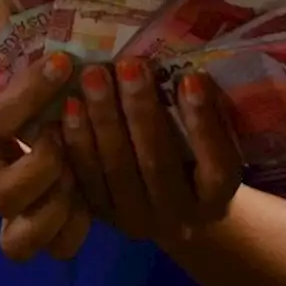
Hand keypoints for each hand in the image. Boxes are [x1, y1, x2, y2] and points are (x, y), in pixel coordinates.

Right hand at [0, 52, 90, 260]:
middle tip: (63, 141)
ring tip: (76, 177)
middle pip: (0, 197)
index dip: (29, 93)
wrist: (12, 137)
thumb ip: (33, 77)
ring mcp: (16, 215)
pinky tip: (92, 192)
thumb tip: (67, 59)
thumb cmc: (24, 102)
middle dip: (40, 170)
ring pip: (21, 240)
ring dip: (56, 208)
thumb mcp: (20, 84)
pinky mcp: (48, 233)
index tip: (61, 62)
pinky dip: (79, 223)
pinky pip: (60, 245)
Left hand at [61, 60, 242, 243]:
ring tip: (93, 77)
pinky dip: (77, 140)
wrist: (173, 211)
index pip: (216, 164)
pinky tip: (69, 105)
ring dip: (103, 119)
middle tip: (127, 65)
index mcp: (216, 197)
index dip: (203, 122)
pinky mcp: (102, 215)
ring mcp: (137, 220)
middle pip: (157, 163)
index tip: (190, 77)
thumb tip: (189, 69)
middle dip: (141, 109)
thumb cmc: (196, 159)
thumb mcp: (215, 144)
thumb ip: (206, 115)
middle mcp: (179, 218)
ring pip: (117, 169)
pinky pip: (86, 177)